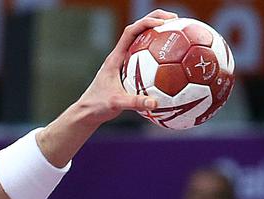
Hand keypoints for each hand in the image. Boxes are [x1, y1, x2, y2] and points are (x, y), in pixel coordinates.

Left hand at [72, 8, 176, 124]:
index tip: (164, 23)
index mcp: (115, 58)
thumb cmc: (98, 107)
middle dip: (156, 20)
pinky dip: (158, 54)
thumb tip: (155, 103)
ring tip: (177, 32)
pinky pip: (145, 57)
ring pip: (142, 42)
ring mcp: (123, 62)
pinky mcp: (127, 71)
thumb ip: (134, 103)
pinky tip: (172, 60)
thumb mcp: (116, 104)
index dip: (147, 23)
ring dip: (157, 34)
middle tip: (176, 20)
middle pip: (138, 30)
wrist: (86, 113)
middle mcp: (119, 56)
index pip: (131, 32)